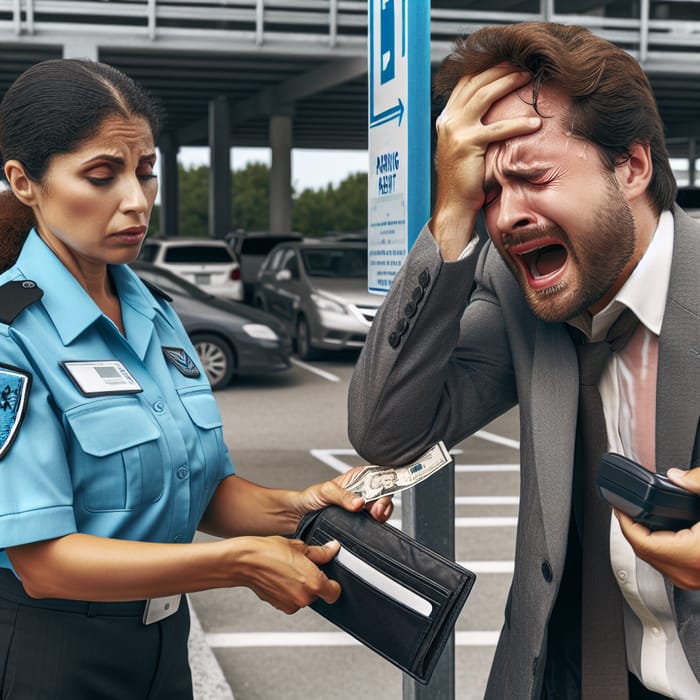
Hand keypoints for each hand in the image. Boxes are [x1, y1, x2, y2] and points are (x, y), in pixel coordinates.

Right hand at [234, 536, 341, 613]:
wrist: (245, 562)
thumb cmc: (269, 552)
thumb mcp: (300, 547)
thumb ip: (321, 552)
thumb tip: (332, 549)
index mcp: (314, 582)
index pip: (335, 593)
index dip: (333, 584)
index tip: (329, 578)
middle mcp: (304, 597)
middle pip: (318, 594)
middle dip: (313, 582)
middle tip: (303, 567)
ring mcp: (291, 604)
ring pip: (304, 597)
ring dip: (301, 587)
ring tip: (289, 571)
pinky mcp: (280, 606)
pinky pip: (291, 601)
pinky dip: (289, 592)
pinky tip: (281, 578)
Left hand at [295, 466, 393, 523]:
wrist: (301, 515)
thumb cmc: (311, 498)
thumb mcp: (326, 491)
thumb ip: (343, 495)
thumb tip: (359, 502)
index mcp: (357, 477)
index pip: (378, 475)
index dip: (384, 483)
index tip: (382, 494)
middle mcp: (362, 490)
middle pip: (384, 493)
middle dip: (384, 502)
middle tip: (377, 511)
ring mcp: (363, 506)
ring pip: (382, 509)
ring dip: (381, 514)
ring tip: (374, 517)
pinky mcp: (360, 521)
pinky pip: (373, 522)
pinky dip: (375, 524)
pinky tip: (370, 524)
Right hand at [432, 65, 540, 258]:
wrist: (454, 205)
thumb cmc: (464, 180)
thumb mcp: (464, 146)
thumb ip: (472, 126)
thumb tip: (495, 111)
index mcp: (446, 118)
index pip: (465, 82)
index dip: (487, 68)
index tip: (508, 61)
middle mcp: (448, 120)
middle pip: (476, 82)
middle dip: (501, 69)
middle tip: (524, 65)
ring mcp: (455, 131)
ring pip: (484, 95)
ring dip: (509, 82)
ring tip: (529, 78)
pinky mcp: (466, 145)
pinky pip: (496, 129)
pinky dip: (517, 124)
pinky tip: (534, 124)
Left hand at [615, 466, 699, 588]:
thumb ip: (699, 483)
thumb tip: (678, 477)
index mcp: (694, 553)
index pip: (643, 542)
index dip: (626, 523)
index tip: (620, 509)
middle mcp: (695, 573)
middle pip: (646, 555)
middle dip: (633, 531)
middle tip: (627, 511)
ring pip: (659, 565)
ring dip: (647, 542)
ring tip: (642, 520)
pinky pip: (674, 568)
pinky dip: (664, 551)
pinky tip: (666, 535)